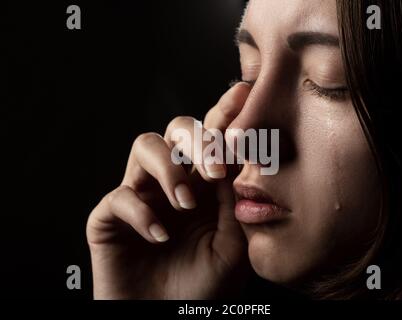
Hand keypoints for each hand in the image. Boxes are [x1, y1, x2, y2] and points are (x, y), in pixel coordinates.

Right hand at [86, 83, 251, 298]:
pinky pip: (118, 197)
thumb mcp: (233, 245)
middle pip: (175, 129)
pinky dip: (141, 212)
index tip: (244, 93)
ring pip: (143, 146)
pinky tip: (160, 236)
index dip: (225, 113)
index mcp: (202, 185)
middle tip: (214, 170)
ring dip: (168, 168)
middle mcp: (170, 183)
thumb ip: (233, 201)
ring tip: (186, 203)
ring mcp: (139, 197)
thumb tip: (235, 157)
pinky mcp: (109, 218)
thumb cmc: (203, 288)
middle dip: (196, 138)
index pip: (212, 139)